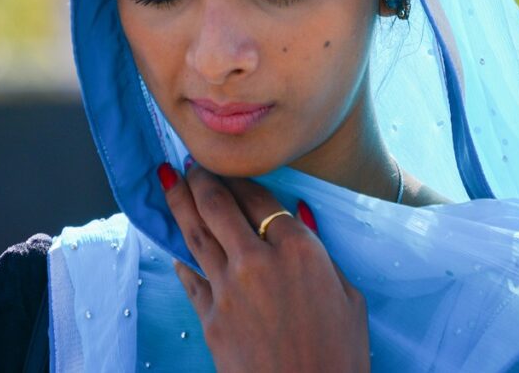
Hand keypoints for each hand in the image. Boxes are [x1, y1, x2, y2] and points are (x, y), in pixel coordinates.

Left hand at [157, 162, 369, 372]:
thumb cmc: (340, 357)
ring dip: (181, 204)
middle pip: (219, 207)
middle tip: (190, 164)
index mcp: (299, 250)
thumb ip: (320, 253)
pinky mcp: (210, 318)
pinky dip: (182, 260)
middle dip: (201, 180)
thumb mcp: (349, 298)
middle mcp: (258, 261)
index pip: (261, 198)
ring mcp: (228, 289)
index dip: (242, 179)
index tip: (232, 168)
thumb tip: (299, 217)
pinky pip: (191, 278)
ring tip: (169, 182)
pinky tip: (175, 248)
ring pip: (196, 234)